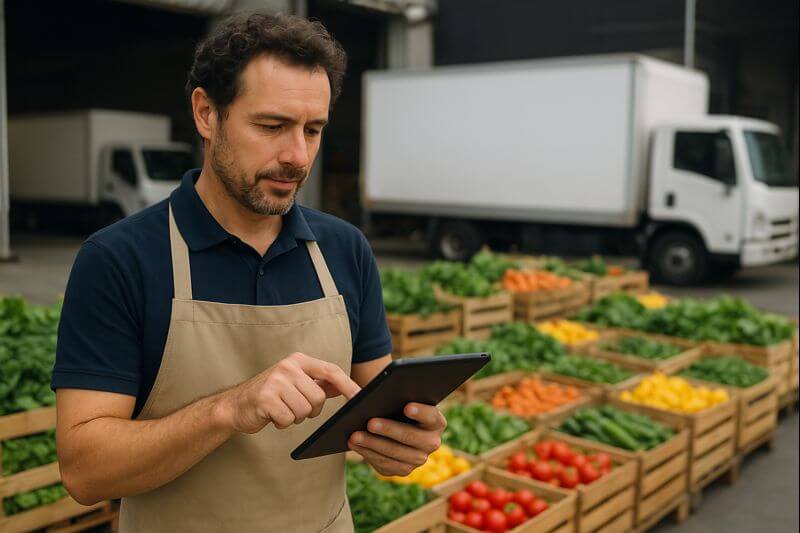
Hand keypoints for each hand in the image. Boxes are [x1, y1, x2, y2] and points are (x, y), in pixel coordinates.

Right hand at [219, 352, 359, 433]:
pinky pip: (288, 419)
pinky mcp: (265, 398)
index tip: (360, 397)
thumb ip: (320, 384)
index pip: (330, 371)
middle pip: (318, 398)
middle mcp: (288, 367)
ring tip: (281, 410)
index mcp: (298, 360)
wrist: (236, 405)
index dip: (347, 385)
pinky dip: (282, 423)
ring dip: (294, 417)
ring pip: (304, 411)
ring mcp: (275, 381)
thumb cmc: (271, 395)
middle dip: (310, 410)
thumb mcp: (296, 383)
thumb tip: (346, 386)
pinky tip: (272, 416)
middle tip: (294, 408)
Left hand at [348, 403, 446, 476]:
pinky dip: (368, 454)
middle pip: (412, 437)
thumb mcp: (400, 399)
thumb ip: (392, 396)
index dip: (421, 412)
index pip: (432, 416)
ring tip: (355, 435)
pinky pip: (386, 465)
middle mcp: (432, 442)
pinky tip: (355, 445)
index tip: (407, 407)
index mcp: (436, 422)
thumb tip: (369, 396)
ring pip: (396, 454)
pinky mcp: (404, 470)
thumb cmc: (398, 406)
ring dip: (374, 444)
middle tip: (370, 423)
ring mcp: (419, 459)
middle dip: (389, 430)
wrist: (397, 426)